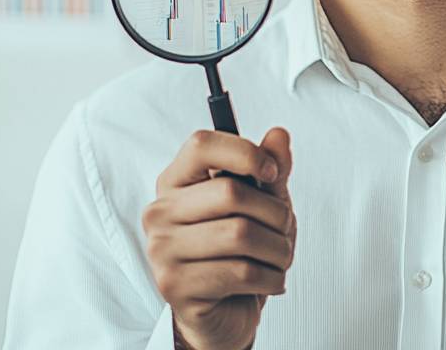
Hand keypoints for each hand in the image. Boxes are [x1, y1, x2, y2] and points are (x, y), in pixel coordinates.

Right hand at [141, 127, 295, 349]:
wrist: (225, 310)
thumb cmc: (242, 247)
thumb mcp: (262, 200)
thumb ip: (271, 167)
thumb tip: (279, 135)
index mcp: (176, 180)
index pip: (201, 145)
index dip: (244, 152)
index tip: (272, 173)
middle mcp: (160, 211)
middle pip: (230, 192)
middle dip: (274, 212)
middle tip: (285, 227)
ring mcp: (162, 250)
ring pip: (240, 234)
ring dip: (277, 247)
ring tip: (280, 255)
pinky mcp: (174, 286)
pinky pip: (239, 272)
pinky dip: (270, 276)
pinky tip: (271, 279)